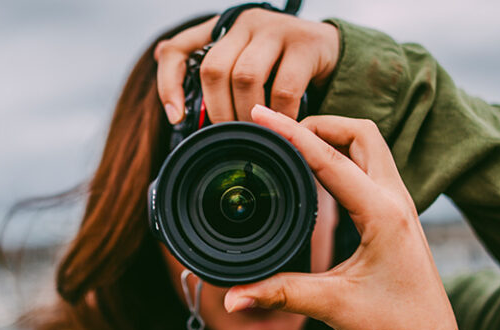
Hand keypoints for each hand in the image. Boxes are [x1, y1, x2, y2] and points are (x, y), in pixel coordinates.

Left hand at [154, 10, 339, 123]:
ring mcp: (275, 29)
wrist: (330, 52)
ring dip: (246, 114)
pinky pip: (284, 89)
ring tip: (255, 135)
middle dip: (218, 111)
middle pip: (214, 69)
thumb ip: (214, 75)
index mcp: (223, 29)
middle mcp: (245, 23)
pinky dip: (280, 116)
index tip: (176, 117)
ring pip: (246, 77)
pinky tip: (282, 128)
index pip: (178, 49)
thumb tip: (169, 92)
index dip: (170, 84)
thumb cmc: (279, 64)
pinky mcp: (304, 44)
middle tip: (229, 136)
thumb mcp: (244, 65)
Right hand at [224, 105, 466, 329]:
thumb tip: (231, 297)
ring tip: (293, 144)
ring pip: (370, 147)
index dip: (290, 132)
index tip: (261, 113)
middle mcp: (397, 202)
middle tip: (279, 130)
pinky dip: (343, 158)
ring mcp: (402, 208)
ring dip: (334, 137)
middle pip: (360, 133)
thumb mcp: (331, 307)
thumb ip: (278, 294)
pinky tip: (318, 172)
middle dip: (319, 123)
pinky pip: (372, 169)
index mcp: (384, 215)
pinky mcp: (399, 219)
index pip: (329, 159)